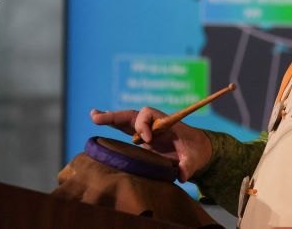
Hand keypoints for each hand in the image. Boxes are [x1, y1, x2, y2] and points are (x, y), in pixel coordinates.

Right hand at [89, 106, 212, 181]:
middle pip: (132, 115)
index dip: (144, 125)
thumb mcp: (195, 159)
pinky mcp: (142, 139)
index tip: (147, 140)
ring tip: (93, 116)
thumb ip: (188, 166)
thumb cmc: (197, 151)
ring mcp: (147, 131)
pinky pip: (125, 129)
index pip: (149, 114)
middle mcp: (154, 124)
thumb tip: (181, 176)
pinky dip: (112, 124)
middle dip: (115, 116)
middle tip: (97, 118)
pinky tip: (96, 118)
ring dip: (110, 118)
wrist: (198, 149)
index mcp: (166, 123)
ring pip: (126, 121)